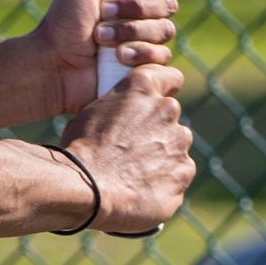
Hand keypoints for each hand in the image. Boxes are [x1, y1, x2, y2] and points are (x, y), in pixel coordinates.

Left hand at [28, 0, 180, 115]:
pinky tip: (117, 56)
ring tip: (100, 37)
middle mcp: (141, 12)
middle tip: (102, 12)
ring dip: (128, 31)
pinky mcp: (146, 65)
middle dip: (132, 8)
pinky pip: (163, 56)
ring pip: (165, 30)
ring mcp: (145, 40)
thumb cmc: (66, 20)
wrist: (55, 63)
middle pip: (168, 3)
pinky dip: (138, 54)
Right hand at [58, 63, 194, 234]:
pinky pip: (178, 174)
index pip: (168, 76)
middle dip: (156, 129)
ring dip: (161, 156)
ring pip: (175, 147)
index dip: (163, 90)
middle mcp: (166, 109)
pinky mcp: (184, 171)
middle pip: (169, 117)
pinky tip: (140, 188)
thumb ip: (120, 110)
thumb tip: (123, 120)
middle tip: (131, 147)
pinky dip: (165, 181)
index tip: (153, 103)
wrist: (87, 186)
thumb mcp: (93, 112)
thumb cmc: (81, 148)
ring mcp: (179, 141)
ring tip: (132, 172)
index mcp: (141, 87)